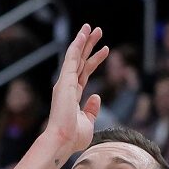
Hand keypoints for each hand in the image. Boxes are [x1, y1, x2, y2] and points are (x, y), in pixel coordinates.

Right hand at [44, 24, 109, 157]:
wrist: (63, 140)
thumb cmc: (73, 136)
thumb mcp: (87, 121)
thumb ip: (91, 108)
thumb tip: (96, 96)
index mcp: (72, 93)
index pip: (85, 71)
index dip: (94, 59)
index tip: (105, 49)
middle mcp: (67, 84)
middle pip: (80, 60)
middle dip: (88, 45)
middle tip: (96, 30)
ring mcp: (65, 81)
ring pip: (75, 55)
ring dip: (84, 41)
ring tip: (92, 28)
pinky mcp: (65, 80)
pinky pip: (71, 58)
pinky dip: (77, 46)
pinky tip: (83, 35)